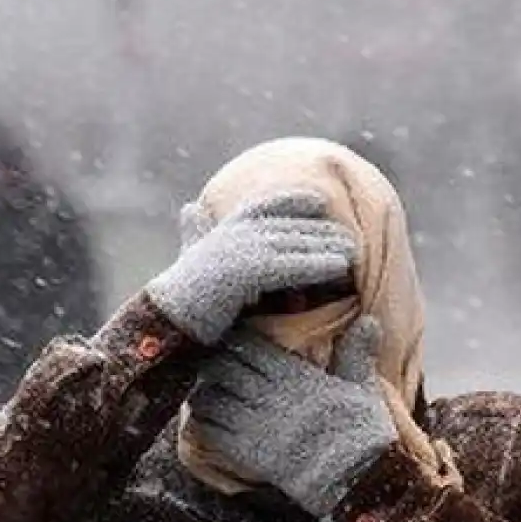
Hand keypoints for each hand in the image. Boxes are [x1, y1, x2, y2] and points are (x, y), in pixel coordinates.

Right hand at [145, 190, 357, 344]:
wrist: (165, 322)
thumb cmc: (177, 297)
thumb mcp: (192, 256)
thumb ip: (197, 233)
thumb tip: (189, 207)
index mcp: (224, 227)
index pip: (264, 203)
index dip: (292, 199)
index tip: (319, 201)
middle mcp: (234, 231)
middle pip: (289, 225)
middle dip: (321, 230)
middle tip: (352, 237)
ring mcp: (241, 248)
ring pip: (295, 242)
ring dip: (327, 245)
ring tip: (354, 252)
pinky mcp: (248, 271)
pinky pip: (292, 265)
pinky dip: (318, 264)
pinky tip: (340, 268)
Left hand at [189, 318, 396, 516]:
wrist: (354, 479)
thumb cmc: (361, 433)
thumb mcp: (362, 387)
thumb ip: (357, 353)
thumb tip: (369, 321)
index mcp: (293, 375)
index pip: (247, 345)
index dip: (234, 341)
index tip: (232, 342)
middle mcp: (268, 395)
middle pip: (220, 368)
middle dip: (213, 364)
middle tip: (213, 368)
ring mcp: (254, 424)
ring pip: (207, 398)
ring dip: (203, 393)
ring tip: (208, 393)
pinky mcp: (245, 452)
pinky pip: (208, 431)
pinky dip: (202, 422)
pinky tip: (208, 420)